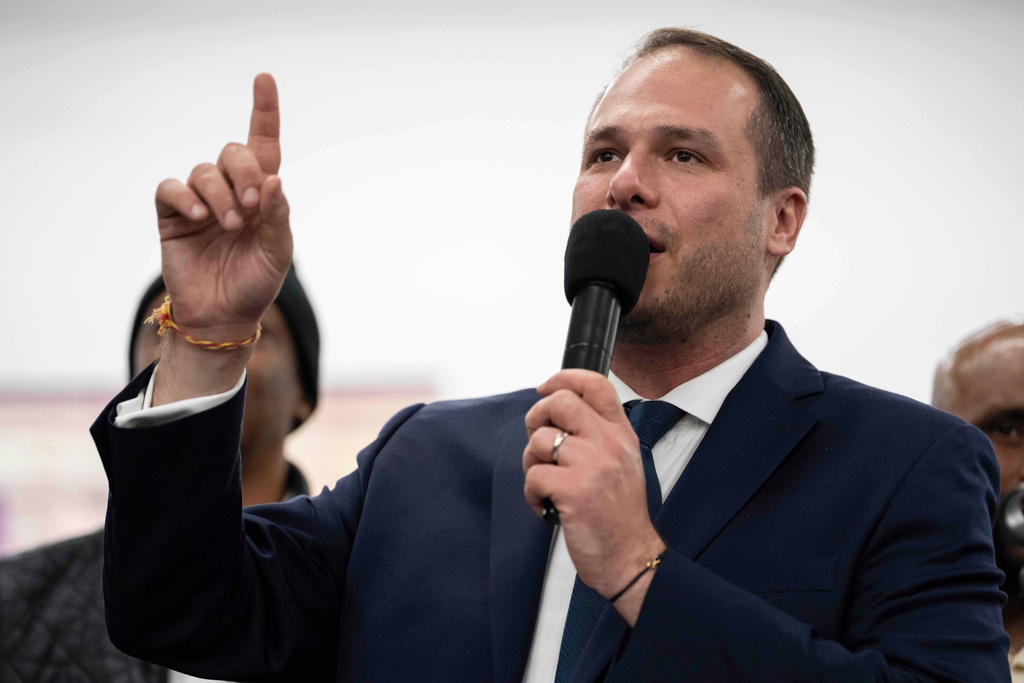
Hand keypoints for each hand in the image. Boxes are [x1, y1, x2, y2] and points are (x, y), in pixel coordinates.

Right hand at [154, 73, 290, 340]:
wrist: (224, 317)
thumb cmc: (255, 283)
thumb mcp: (277, 252)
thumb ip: (278, 216)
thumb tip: (273, 180)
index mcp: (262, 195)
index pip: (264, 145)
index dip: (264, 111)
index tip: (264, 78)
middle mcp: (231, 191)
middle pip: (234, 152)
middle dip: (244, 173)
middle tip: (254, 206)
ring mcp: (200, 201)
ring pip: (204, 170)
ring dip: (220, 195)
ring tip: (230, 225)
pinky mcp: (172, 215)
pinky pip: (171, 188)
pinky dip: (186, 197)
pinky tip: (199, 218)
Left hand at [523, 370, 665, 622]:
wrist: (631, 558)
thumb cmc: (619, 516)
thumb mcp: (621, 464)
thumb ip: (597, 436)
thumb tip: (555, 417)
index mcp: (621, 434)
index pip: (595, 384)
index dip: (563, 378)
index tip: (546, 388)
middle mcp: (609, 443)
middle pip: (559, 402)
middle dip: (536, 418)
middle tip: (539, 443)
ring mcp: (592, 465)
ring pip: (539, 440)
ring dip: (532, 463)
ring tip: (547, 484)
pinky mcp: (574, 490)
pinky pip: (532, 475)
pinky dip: (532, 493)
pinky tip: (547, 506)